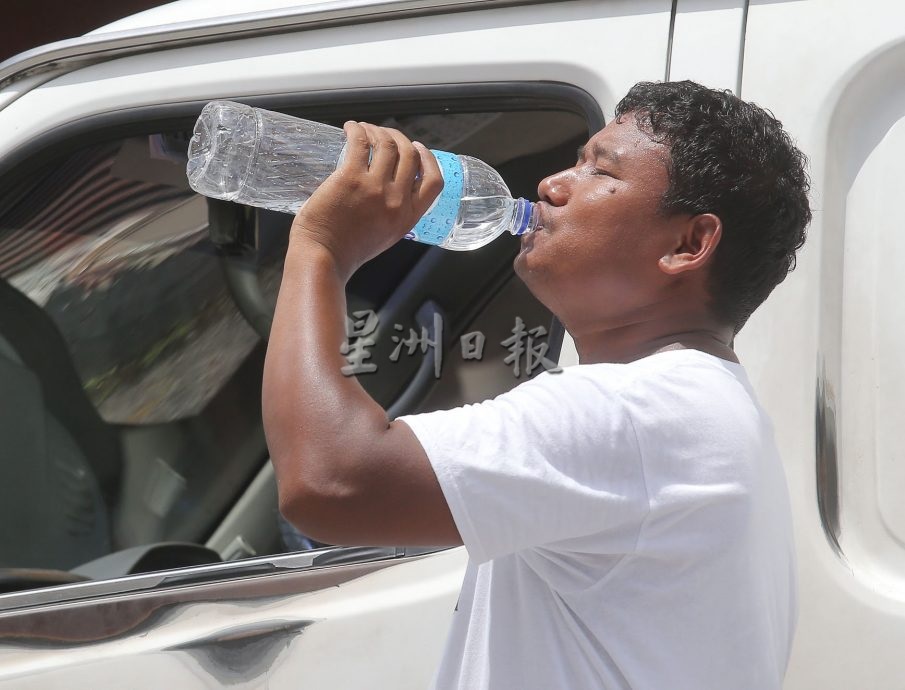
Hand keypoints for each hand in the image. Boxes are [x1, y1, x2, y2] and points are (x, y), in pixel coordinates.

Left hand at [289, 121, 443, 278]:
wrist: (322, 258)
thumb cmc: (346, 251)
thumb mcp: (385, 235)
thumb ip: (393, 214)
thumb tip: (390, 189)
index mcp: (408, 217)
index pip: (433, 181)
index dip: (428, 159)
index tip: (418, 148)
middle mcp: (396, 201)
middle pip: (410, 156)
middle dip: (399, 138)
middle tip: (384, 134)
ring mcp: (374, 188)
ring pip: (388, 144)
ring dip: (377, 130)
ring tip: (364, 129)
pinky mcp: (350, 178)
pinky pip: (360, 143)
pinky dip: (357, 130)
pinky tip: (350, 128)